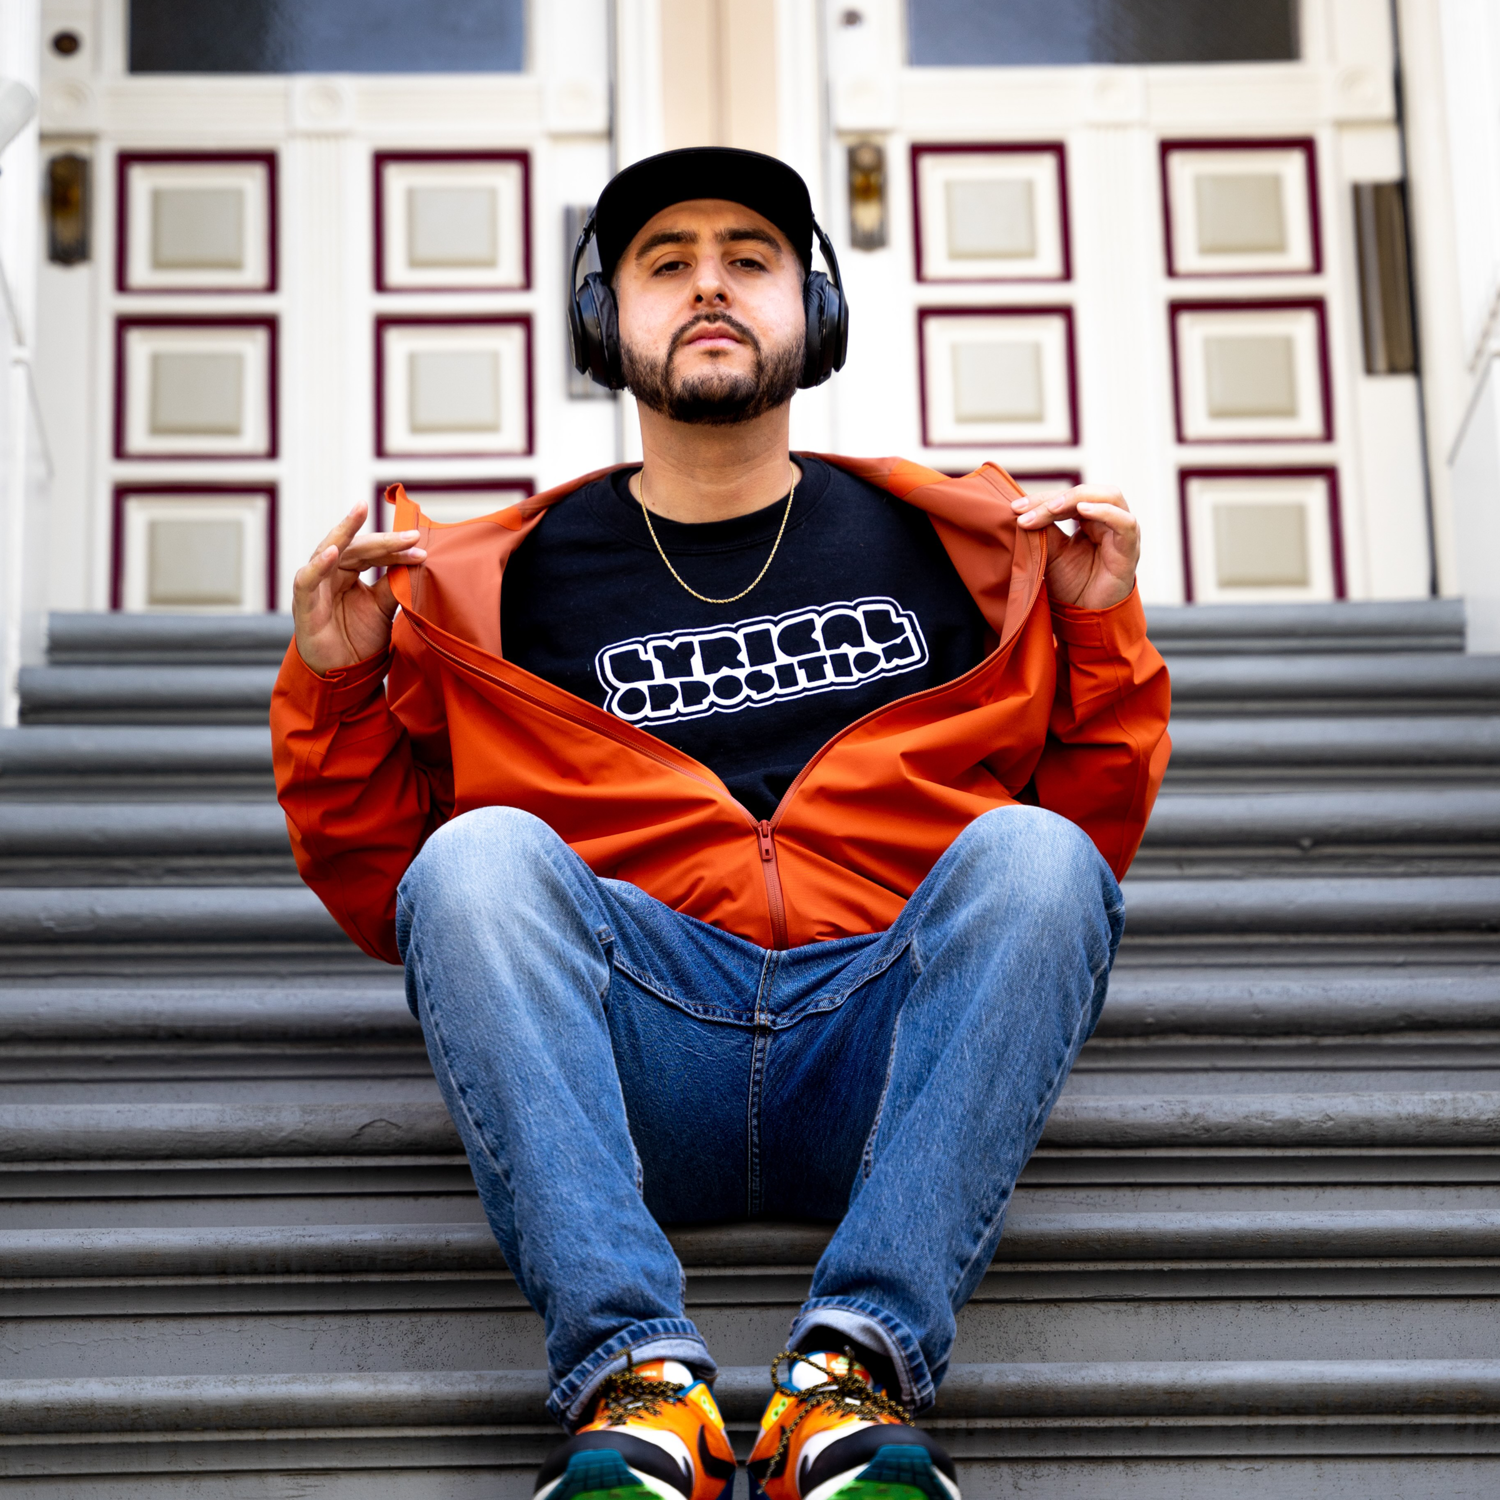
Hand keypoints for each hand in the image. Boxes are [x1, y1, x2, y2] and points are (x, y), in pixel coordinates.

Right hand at [292, 501, 425, 675]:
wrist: (342, 674)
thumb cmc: (358, 638)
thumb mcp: (382, 608)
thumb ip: (393, 585)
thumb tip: (416, 561)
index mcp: (348, 571)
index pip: (372, 552)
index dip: (395, 549)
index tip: (420, 547)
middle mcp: (330, 573)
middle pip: (355, 547)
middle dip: (382, 540)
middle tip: (409, 535)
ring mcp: (315, 585)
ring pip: (329, 551)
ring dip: (346, 533)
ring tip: (360, 513)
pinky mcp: (303, 603)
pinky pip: (307, 579)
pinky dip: (318, 565)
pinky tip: (333, 552)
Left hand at [1013, 485, 1138, 611]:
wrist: (1085, 616)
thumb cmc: (1071, 585)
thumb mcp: (1050, 553)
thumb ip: (1043, 530)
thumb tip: (1021, 509)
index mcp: (1091, 518)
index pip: (1068, 497)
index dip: (1042, 499)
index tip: (1014, 509)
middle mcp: (1110, 520)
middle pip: (1087, 493)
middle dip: (1054, 499)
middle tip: (1025, 510)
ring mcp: (1122, 533)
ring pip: (1109, 497)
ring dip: (1078, 498)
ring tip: (1052, 508)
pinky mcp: (1130, 550)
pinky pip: (1126, 523)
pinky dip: (1106, 512)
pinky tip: (1083, 509)